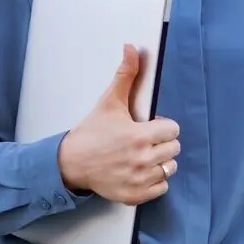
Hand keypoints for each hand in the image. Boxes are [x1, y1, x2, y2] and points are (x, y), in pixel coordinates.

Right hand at [57, 44, 179, 204]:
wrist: (69, 163)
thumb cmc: (90, 133)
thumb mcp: (109, 102)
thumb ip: (125, 75)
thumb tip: (132, 48)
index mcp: (139, 135)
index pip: (173, 129)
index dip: (161, 126)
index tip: (147, 126)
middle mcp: (142, 159)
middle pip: (174, 149)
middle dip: (161, 143)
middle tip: (142, 141)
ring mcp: (139, 179)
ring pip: (169, 168)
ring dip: (159, 162)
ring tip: (140, 156)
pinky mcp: (135, 195)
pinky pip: (161, 188)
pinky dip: (153, 182)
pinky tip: (138, 172)